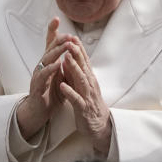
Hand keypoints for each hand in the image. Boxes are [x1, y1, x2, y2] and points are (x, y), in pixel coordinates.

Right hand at [16, 18, 78, 138]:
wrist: (38, 112)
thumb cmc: (49, 94)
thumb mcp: (59, 76)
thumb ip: (64, 65)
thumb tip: (73, 51)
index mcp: (48, 63)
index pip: (50, 45)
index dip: (52, 31)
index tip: (56, 19)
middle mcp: (41, 67)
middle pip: (49, 49)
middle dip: (58, 40)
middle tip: (69, 33)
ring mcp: (38, 75)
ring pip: (46, 60)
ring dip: (57, 52)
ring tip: (66, 45)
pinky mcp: (37, 86)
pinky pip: (43, 76)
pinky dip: (50, 69)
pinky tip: (57, 64)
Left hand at [57, 38, 111, 155]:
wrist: (99, 125)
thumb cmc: (89, 104)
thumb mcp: (82, 86)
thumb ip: (75, 73)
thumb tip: (68, 59)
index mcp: (88, 79)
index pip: (83, 61)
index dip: (78, 49)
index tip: (71, 36)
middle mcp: (90, 85)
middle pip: (83, 66)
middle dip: (76, 53)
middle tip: (69, 40)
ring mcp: (87, 96)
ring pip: (81, 80)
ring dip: (73, 68)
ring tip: (65, 58)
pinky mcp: (83, 108)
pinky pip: (76, 99)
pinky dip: (69, 92)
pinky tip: (62, 85)